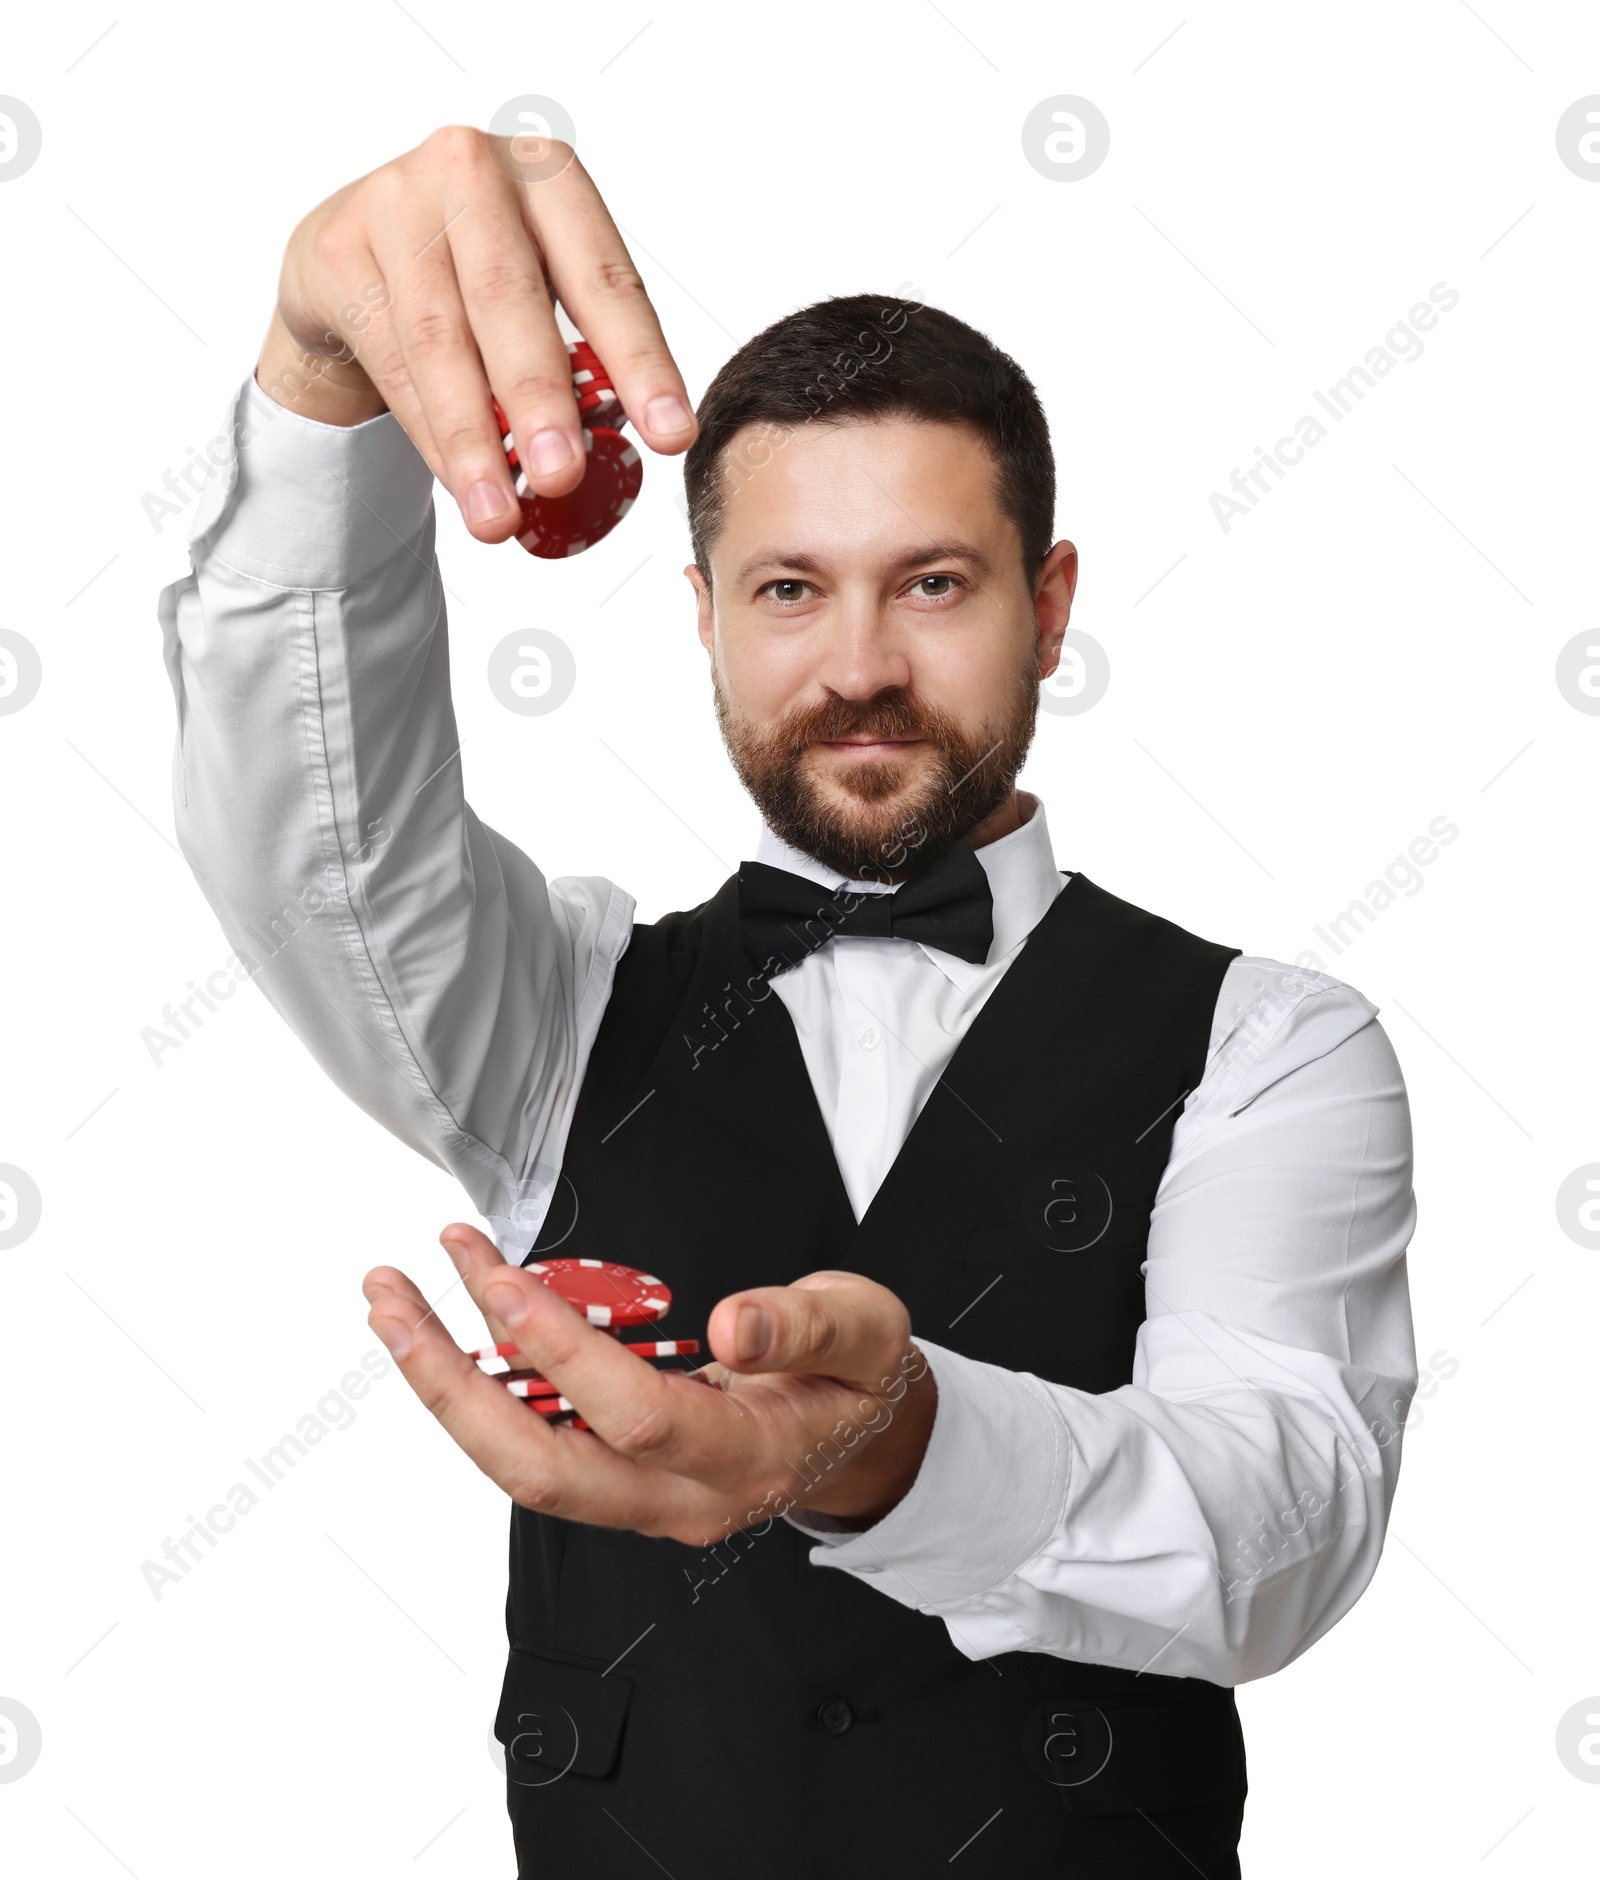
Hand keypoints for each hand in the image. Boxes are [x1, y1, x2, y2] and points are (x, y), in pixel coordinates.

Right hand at [256, 124, 696, 538]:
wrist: (357, 255)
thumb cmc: (475, 283)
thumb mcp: (541, 293)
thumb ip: (581, 355)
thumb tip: (626, 457)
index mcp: (548, 176)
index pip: (604, 278)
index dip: (641, 364)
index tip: (671, 438)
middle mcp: (471, 170)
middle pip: (508, 299)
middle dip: (539, 401)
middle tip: (563, 478)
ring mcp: (393, 201)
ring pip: (438, 341)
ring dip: (473, 441)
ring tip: (499, 518)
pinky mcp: (337, 250)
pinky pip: (391, 360)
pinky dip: (430, 435)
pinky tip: (460, 484)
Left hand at [362, 1225, 939, 1546]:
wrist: (861, 1438)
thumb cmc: (857, 1378)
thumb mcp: (864, 1331)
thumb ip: (806, 1325)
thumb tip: (736, 1322)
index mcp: (749, 1461)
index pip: (637, 1418)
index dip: (564, 1353)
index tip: (502, 1282)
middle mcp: (682, 1501)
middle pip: (543, 1470)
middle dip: (454, 1388)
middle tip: (394, 1300)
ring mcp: (643, 1502)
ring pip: (523, 1467)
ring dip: (447, 1389)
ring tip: (395, 1306)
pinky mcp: (619, 1482)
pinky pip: (535, 1448)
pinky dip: (479, 1392)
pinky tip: (445, 1335)